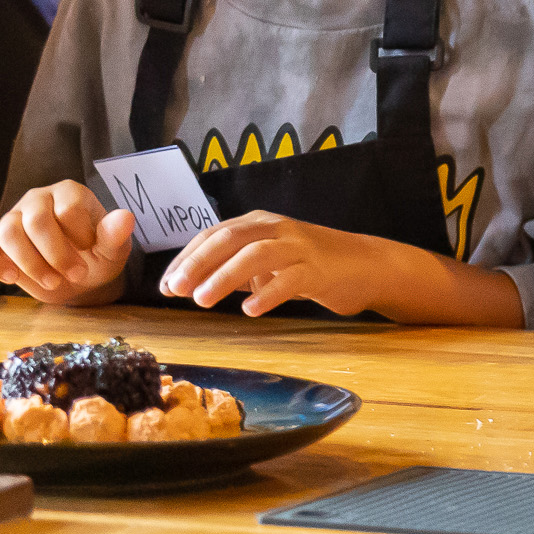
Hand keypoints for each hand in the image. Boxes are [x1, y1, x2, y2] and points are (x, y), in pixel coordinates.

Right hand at [0, 181, 133, 304]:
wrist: (77, 279)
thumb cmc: (97, 257)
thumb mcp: (113, 250)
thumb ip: (116, 235)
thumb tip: (125, 217)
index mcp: (69, 193)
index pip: (67, 209)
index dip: (80, 236)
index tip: (91, 253)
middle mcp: (38, 199)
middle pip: (36, 221)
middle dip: (55, 255)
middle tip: (74, 275)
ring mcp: (13, 217)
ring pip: (7, 233)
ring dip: (29, 263)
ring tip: (51, 281)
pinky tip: (10, 278)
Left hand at [155, 211, 393, 316]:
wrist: (367, 265)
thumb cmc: (311, 264)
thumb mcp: (268, 260)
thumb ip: (233, 268)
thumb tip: (187, 283)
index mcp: (260, 223)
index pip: (214, 235)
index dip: (186, 258)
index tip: (165, 285)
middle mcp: (277, 229)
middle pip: (230, 238)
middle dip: (198, 263)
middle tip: (175, 290)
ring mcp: (299, 247)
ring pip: (256, 254)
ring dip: (224, 276)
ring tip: (202, 300)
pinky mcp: (319, 269)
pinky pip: (290, 279)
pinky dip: (267, 293)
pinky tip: (250, 310)